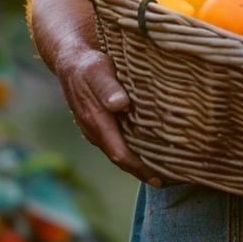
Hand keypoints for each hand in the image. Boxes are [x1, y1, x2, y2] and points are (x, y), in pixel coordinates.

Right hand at [53, 44, 159, 186]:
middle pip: (121, 160)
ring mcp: (96, 130)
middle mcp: (95, 131)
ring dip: (139, 163)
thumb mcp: (98, 71)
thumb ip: (108, 87)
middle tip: (172, 180)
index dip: (140, 168)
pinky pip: (118, 143)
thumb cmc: (88, 65)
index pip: (120, 154)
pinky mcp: (100, 125)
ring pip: (119, 152)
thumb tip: (120, 104)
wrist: (70, 61)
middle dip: (144, 172)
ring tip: (165, 170)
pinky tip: (149, 150)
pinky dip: (133, 150)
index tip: (160, 178)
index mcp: (96, 122)